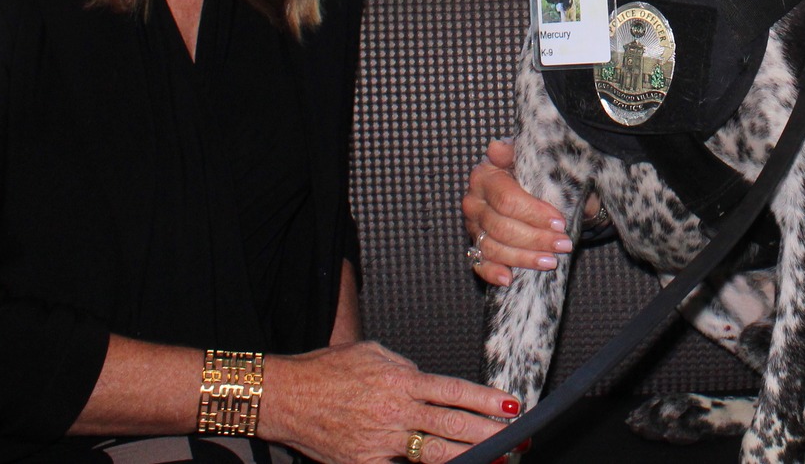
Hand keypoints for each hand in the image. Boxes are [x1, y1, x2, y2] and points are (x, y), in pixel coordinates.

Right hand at [262, 340, 519, 463]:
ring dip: (468, 455)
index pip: (453, 390)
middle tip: (516, 437)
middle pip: (452, 424)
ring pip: (434, 453)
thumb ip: (406, 367)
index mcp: (400, 379)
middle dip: (489, 432)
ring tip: (496, 458)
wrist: (287, 396)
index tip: (509, 404)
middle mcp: (395, 411)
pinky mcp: (365, 462)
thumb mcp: (373, 352)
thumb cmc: (327, 370)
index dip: (484, 399)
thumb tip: (429, 381)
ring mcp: (381, 441)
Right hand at [462, 137, 595, 286]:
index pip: (507, 200)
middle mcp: (474, 202)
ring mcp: (472, 226)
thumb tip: (496, 148)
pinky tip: (510, 278)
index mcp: (484, 176)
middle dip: (536, 238)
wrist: (532, 188)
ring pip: (493, 247)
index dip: (534, 213)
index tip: (560, 222)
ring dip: (523, 258)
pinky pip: (479, 263)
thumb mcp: (532, 160)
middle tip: (563, 244)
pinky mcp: (474, 245)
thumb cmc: (534, 174)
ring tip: (550, 261)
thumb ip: (516, 154)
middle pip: (502, 227)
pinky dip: (492, 272)